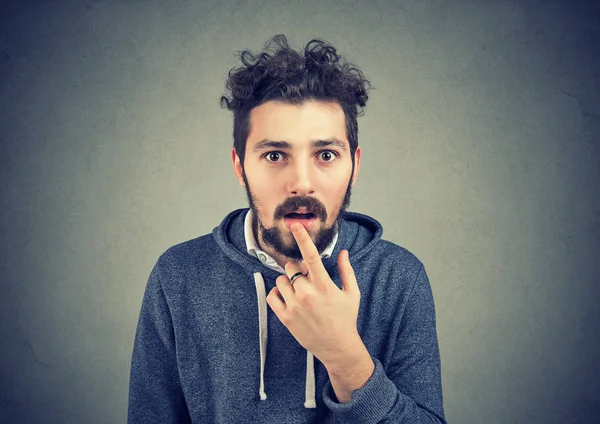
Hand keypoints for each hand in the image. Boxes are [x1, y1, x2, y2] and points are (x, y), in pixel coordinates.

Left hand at [266, 222, 363, 367]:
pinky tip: (288, 297)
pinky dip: (277, 293)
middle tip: (306, 279)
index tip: (295, 225)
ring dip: (288, 282)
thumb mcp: (352, 293)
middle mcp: (307, 294)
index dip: (302, 238)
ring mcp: (294, 306)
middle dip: (297, 269)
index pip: (311, 256)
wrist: (337, 347)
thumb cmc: (346, 318)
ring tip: (299, 291)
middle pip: (292, 267)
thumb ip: (346, 271)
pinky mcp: (285, 317)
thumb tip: (343, 252)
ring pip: (281, 280)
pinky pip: (272, 295)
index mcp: (324, 285)